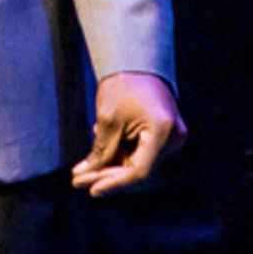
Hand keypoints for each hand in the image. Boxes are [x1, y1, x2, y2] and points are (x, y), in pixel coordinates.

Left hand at [71, 72, 184, 197]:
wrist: (138, 63)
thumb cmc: (123, 85)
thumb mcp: (107, 119)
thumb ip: (100, 152)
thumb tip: (85, 176)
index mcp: (163, 131)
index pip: (140, 171)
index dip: (114, 183)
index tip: (92, 190)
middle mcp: (174, 139)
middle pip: (139, 171)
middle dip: (107, 176)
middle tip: (78, 180)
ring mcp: (172, 140)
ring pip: (138, 165)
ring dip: (111, 168)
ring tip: (83, 167)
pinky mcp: (165, 139)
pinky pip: (141, 155)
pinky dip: (119, 156)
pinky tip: (99, 155)